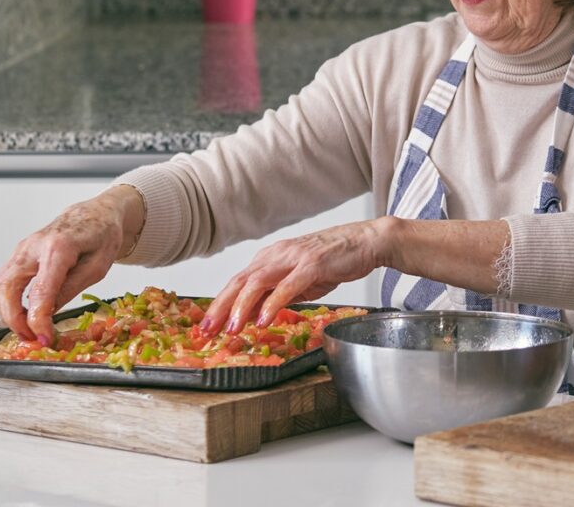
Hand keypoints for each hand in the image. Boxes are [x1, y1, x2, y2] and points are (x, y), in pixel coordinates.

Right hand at [0, 185, 144, 343]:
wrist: (96, 213)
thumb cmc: (102, 236)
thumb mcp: (99, 266)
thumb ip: (72, 289)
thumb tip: (48, 314)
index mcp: (60, 247)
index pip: (41, 289)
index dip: (38, 318)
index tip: (43, 338)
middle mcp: (33, 246)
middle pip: (7, 287)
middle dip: (13, 319)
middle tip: (31, 338)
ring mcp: (22, 249)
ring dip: (7, 313)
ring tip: (29, 330)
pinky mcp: (18, 254)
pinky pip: (3, 281)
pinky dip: (7, 302)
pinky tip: (23, 314)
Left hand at [201, 217, 393, 334]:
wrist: (367, 241)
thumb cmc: (336, 260)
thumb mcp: (300, 282)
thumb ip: (276, 296)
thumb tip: (253, 315)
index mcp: (271, 258)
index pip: (238, 283)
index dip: (219, 305)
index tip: (207, 326)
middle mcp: (277, 255)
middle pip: (239, 282)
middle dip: (219, 307)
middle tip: (206, 331)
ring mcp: (294, 258)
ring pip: (257, 282)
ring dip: (240, 307)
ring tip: (231, 329)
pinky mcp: (313, 264)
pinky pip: (287, 286)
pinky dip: (272, 303)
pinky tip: (263, 319)